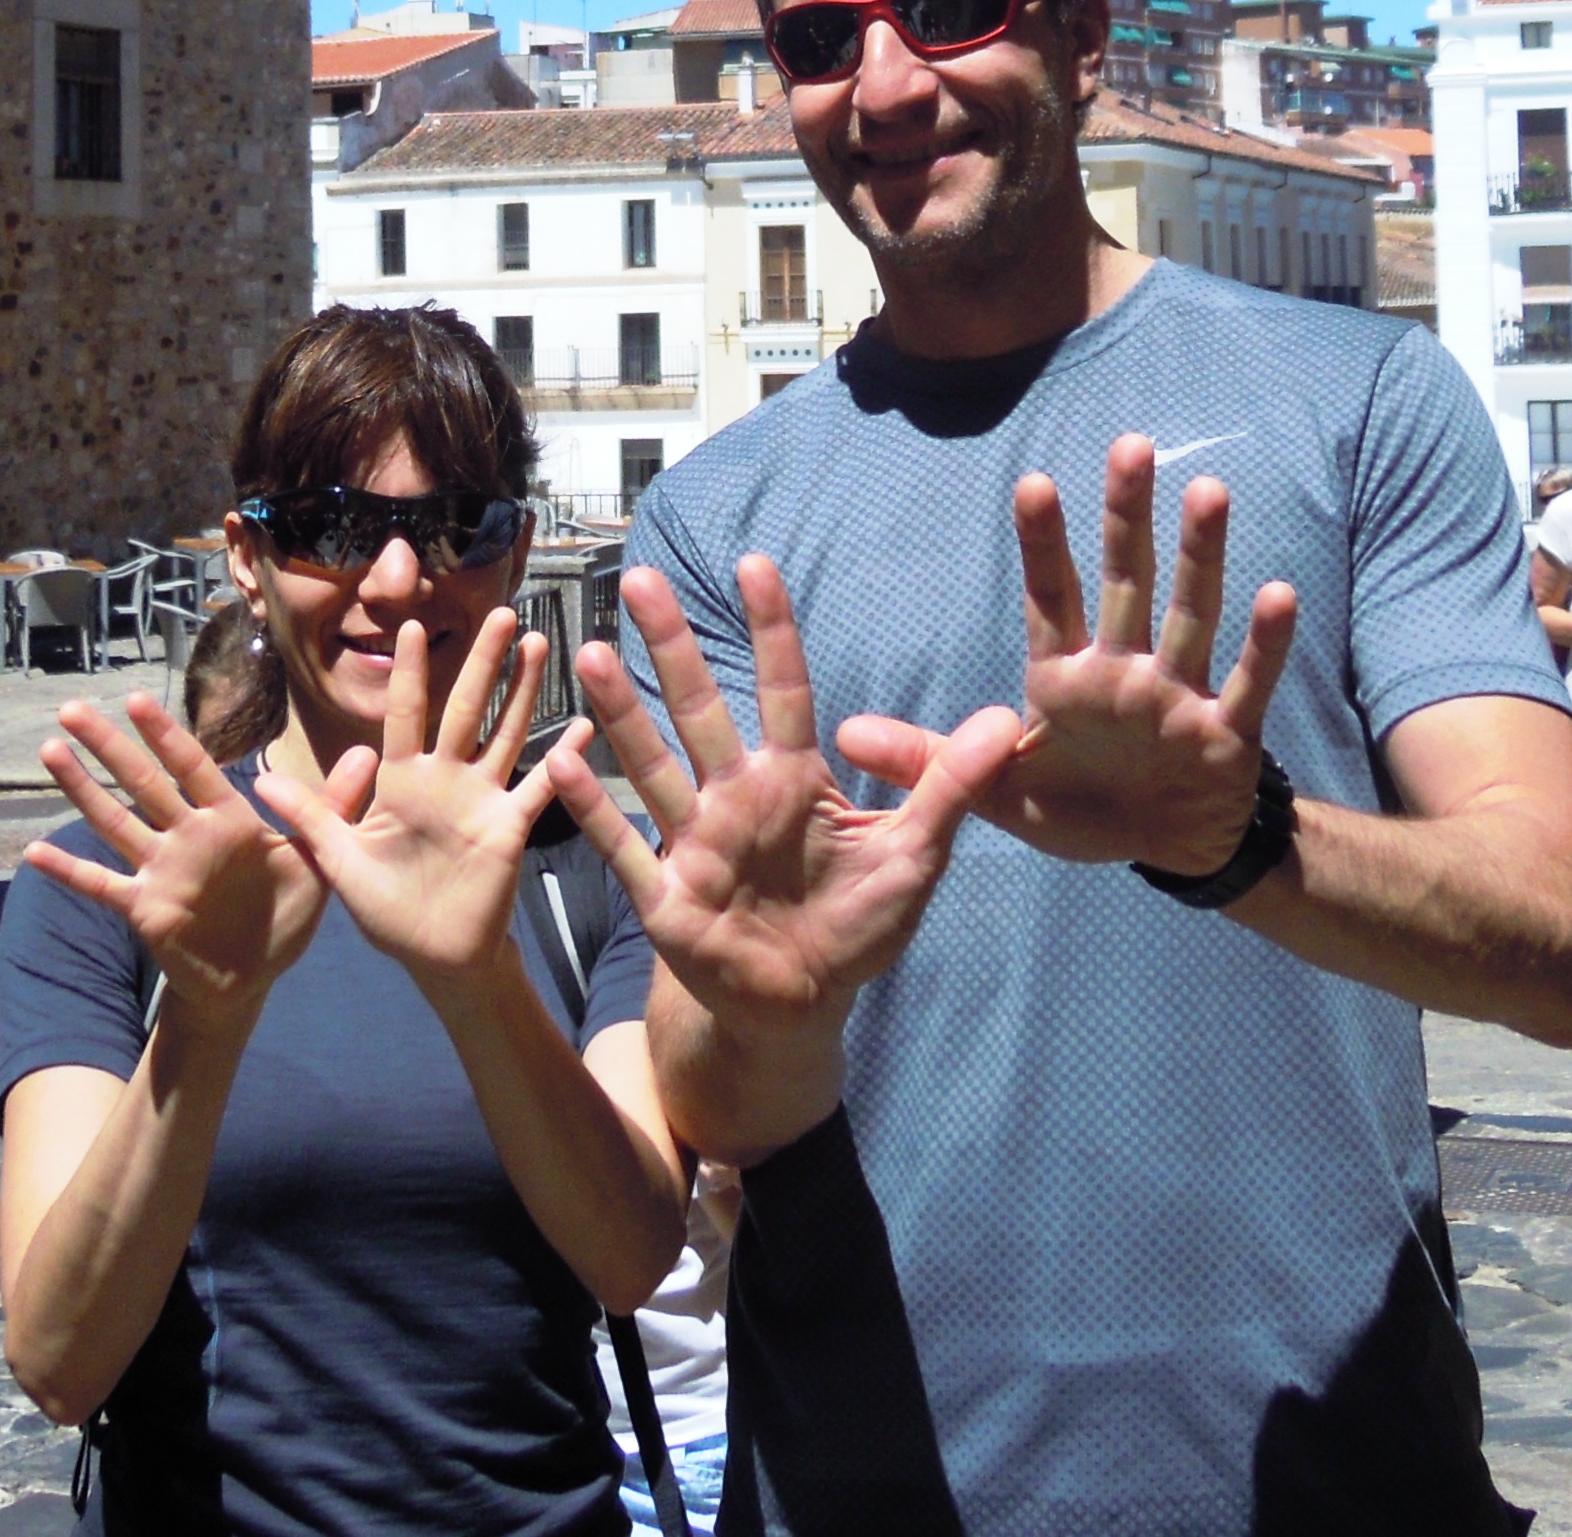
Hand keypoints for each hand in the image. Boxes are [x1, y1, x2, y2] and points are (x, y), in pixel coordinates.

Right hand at [26, 694, 339, 1034]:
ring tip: (49, 752)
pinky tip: (32, 853)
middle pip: (142, 784)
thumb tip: (371, 751)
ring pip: (115, 823)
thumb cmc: (284, 914)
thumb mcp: (319, 859)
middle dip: (109, 747)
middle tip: (71, 707)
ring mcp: (161, 872)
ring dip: (82, 790)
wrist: (256, 978)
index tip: (136, 700)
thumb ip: (334, 806)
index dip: (165, 735)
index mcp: (228, 821)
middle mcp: (187, 838)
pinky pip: (102, 887)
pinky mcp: (145, 910)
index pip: (192, 767)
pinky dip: (69, 871)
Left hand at [262, 608, 567, 997]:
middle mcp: (445, 779)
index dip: (409, 673)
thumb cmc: (386, 909)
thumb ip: (309, 817)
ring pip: (505, 732)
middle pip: (465, 708)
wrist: (433, 957)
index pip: (405, 714)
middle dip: (481, 661)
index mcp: (402, 781)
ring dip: (523, 690)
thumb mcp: (339, 862)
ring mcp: (481, 799)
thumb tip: (259, 779)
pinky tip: (586, 727)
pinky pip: (538, 787)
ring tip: (538, 643)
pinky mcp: (509, 827)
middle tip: (500, 612)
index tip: (412, 625)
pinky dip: (564, 759)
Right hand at [552, 558, 1019, 1040]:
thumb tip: (1008, 720)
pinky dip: (595, 808)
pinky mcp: (668, 897)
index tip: (755, 565)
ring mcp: (696, 843)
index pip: (782, 688)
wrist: (808, 1006)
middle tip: (640, 578)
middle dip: (672, 645)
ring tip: (592, 652)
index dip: (770, 630)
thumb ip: (951, 787)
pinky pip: (625, 847)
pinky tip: (564, 764)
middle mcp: (735, 797)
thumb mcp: (915, 855)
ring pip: (656, 764)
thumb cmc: (858, 925)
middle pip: (701, 708)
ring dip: (624, 713)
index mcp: (793, 779)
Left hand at [837, 436, 1294, 875]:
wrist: (1167, 851)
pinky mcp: (1224, 729)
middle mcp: (1124, 668)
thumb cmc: (1082, 810)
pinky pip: (1247, 680)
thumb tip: (847, 732)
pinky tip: (1277, 591)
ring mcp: (1178, 693)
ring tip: (1208, 491)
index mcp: (1065, 677)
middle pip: (1126, 579)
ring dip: (1200, 555)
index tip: (1033, 481)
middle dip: (1127, 517)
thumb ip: (932, 760)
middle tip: (1130, 446)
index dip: (1043, 543)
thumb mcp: (997, 793)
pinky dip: (1263, 641)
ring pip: (1189, 612)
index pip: (1051, 597)